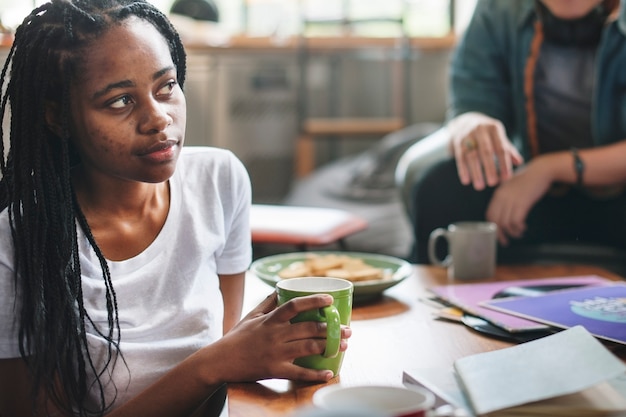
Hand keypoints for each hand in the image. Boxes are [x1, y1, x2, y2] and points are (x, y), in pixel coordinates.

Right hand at [210, 293, 351, 382]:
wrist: (221, 360)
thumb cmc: (236, 337)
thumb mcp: (251, 316)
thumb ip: (267, 303)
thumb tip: (279, 288)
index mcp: (271, 319)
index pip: (295, 305)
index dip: (313, 301)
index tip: (329, 300)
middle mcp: (275, 334)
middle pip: (309, 328)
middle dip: (331, 328)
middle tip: (347, 329)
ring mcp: (276, 353)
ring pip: (308, 348)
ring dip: (329, 346)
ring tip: (343, 345)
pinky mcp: (274, 370)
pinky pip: (299, 373)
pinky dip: (316, 374)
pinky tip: (329, 372)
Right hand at [448, 112, 523, 189]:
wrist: (465, 121)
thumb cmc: (487, 134)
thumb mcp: (499, 137)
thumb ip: (508, 150)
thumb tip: (519, 162)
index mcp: (494, 128)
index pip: (501, 148)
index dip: (504, 164)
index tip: (506, 178)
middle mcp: (480, 130)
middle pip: (486, 151)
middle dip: (490, 168)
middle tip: (493, 183)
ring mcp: (467, 135)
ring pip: (471, 155)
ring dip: (475, 172)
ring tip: (480, 186)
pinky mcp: (456, 141)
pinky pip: (460, 157)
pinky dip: (463, 170)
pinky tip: (466, 181)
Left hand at [486, 158, 552, 244]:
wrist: (542, 170)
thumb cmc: (529, 178)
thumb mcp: (511, 186)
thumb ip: (505, 197)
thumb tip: (503, 214)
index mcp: (498, 193)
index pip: (489, 214)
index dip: (493, 226)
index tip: (497, 233)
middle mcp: (502, 197)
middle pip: (495, 221)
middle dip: (499, 234)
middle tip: (505, 242)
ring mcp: (511, 200)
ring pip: (505, 223)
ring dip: (512, 232)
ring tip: (518, 233)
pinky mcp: (523, 203)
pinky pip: (516, 221)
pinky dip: (518, 228)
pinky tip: (523, 228)